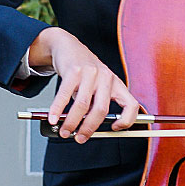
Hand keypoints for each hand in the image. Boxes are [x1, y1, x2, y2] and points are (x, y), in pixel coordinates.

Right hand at [28, 28, 139, 142]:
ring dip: (71, 123)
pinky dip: (57, 110)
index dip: (126, 120)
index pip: (131, 104)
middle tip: (79, 138)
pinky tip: (53, 118)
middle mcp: (106, 78)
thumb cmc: (84, 73)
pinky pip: (64, 95)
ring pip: (82, 105)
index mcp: (116, 84)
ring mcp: (91, 73)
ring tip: (64, 131)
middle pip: (101, 110)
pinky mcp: (74, 70)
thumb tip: (85, 130)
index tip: (114, 129)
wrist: (68, 47)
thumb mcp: (97, 86)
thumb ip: (95, 105)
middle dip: (89, 128)